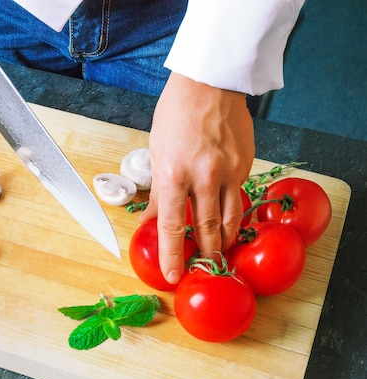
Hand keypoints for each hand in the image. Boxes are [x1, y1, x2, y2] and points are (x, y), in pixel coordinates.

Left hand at [139, 72, 254, 283]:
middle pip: (206, 230)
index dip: (172, 255)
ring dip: (223, 240)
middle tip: (202, 267)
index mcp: (173, 174)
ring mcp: (228, 171)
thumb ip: (158, 191)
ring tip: (217, 250)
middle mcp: (203, 176)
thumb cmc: (176, 114)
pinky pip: (238, 197)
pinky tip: (225, 215)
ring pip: (230, 220)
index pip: (171, 226)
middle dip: (204, 254)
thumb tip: (152, 219)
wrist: (209, 83)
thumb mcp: (157, 152)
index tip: (173, 275)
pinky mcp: (245, 165)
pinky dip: (231, 211)